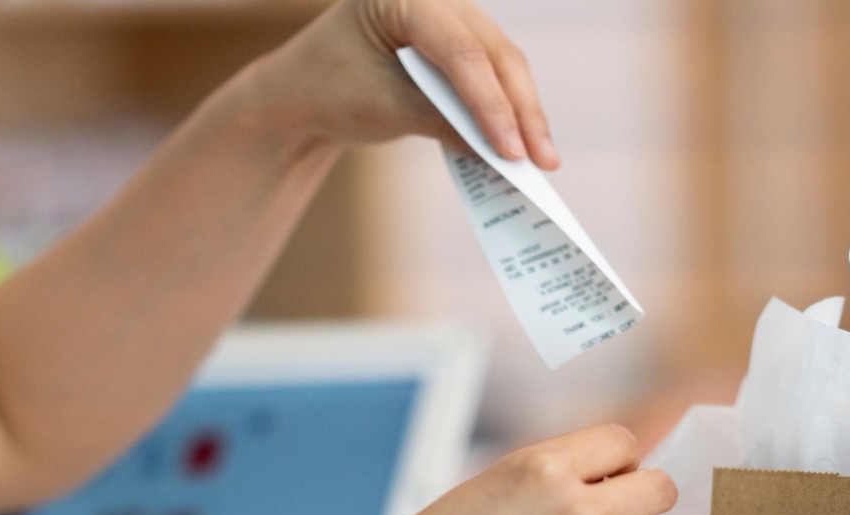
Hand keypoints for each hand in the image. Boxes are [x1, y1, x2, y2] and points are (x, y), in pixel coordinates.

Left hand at [237, 0, 558, 167]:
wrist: (306, 90)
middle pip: (495, 54)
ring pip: (504, 65)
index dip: (490, 104)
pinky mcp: (460, 44)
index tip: (510, 152)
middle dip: (521, 111)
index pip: (461, 51)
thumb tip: (499, 150)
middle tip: (543, 161)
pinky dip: (508, 112)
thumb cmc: (332, 89)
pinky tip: (525, 147)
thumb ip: (441, 121)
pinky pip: (494, 76)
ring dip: (524, 114)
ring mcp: (453, 17)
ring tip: (543, 161)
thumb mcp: (384, 107)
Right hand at [336, 424, 674, 514]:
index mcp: (542, 469)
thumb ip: (550, 478)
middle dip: (637, 496)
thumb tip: (610, 477)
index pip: (622, 442)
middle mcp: (578, 512)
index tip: (602, 476)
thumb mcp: (487, 488)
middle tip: (606, 513)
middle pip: (659, 489)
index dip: (615, 460)